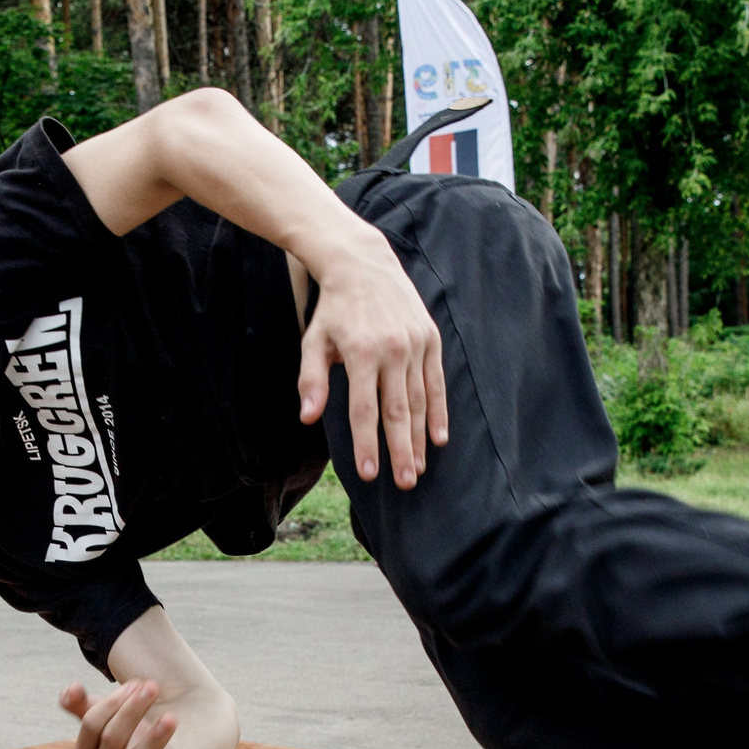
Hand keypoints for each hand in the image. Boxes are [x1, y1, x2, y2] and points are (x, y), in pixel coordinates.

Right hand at [59, 679, 186, 748]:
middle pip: (112, 739)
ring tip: (171, 718)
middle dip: (132, 711)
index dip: (113, 702)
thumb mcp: (106, 713)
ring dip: (153, 740)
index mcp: (86, 748)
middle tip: (153, 687)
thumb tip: (72, 689)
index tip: (136, 684)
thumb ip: (83, 703)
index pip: (91, 724)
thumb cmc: (129, 727)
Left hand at [295, 230, 446, 487]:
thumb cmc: (334, 310)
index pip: (365, 409)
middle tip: (404, 483)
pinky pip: (437, 382)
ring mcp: (415, 344)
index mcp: (361, 353)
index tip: (368, 473)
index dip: (367, 444)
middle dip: (401, 450)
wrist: (364, 265)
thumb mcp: (314, 340)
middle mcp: (391, 350)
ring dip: (421, 438)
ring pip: (420, 400)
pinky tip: (439, 438)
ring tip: (418, 469)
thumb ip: (312, 380)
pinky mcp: (431, 339)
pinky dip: (439, 412)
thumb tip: (308, 418)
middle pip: (398, 411)